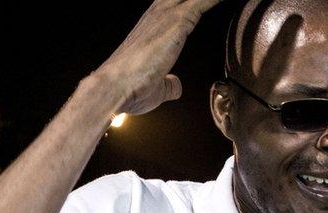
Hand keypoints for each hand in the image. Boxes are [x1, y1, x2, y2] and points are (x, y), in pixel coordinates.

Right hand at [96, 0, 223, 114]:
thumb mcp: (156, 86)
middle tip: (213, 0)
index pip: (177, 4)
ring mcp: (167, 14)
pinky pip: (203, 1)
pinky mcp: (179, 20)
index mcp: (151, 26)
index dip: (192, 2)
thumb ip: (169, 82)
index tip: (204, 3)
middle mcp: (158, 14)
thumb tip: (176, 85)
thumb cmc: (131, 89)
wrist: (114, 87)